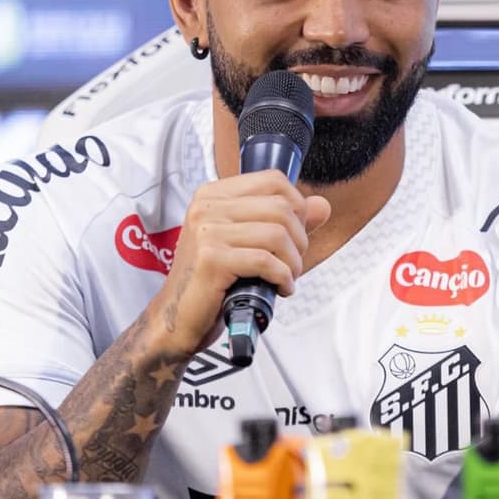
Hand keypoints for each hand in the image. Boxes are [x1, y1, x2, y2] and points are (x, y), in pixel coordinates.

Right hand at [142, 170, 330, 358]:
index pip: (273, 180)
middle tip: (292, 262)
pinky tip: (280, 288)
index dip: (297, 207)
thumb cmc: (211, 282)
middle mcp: (207, 206)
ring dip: (293, 262)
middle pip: (280, 207)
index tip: (295, 233)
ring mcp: (206, 230)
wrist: (176, 318)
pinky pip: (265, 260)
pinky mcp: (211, 258)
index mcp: (213, 195)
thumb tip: (322, 206)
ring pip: (277, 234)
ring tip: (286, 277)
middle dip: (299, 239)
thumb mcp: (249, 244)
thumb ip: (286, 222)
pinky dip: (282, 277)